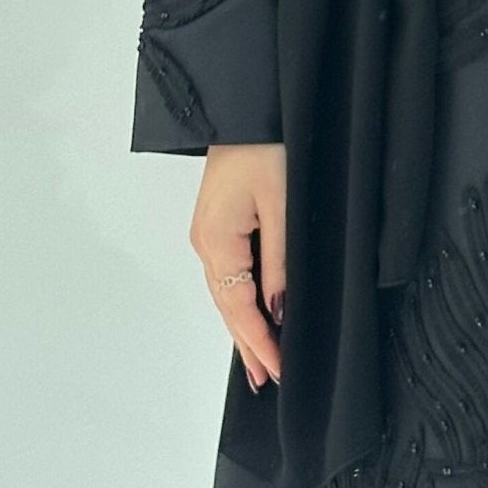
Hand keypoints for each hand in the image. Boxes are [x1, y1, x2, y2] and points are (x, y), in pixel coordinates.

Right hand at [189, 143, 285, 390]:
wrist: (248, 107)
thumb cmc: (265, 147)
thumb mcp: (282, 204)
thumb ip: (280, 260)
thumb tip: (280, 309)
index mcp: (217, 241)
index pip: (238, 307)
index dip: (259, 342)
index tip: (277, 370)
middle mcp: (206, 242)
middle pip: (226, 306)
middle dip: (248, 344)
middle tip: (266, 380)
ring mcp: (208, 232)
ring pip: (226, 292)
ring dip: (243, 325)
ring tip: (260, 359)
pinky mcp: (218, 222)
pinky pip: (229, 273)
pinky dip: (241, 299)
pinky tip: (253, 311)